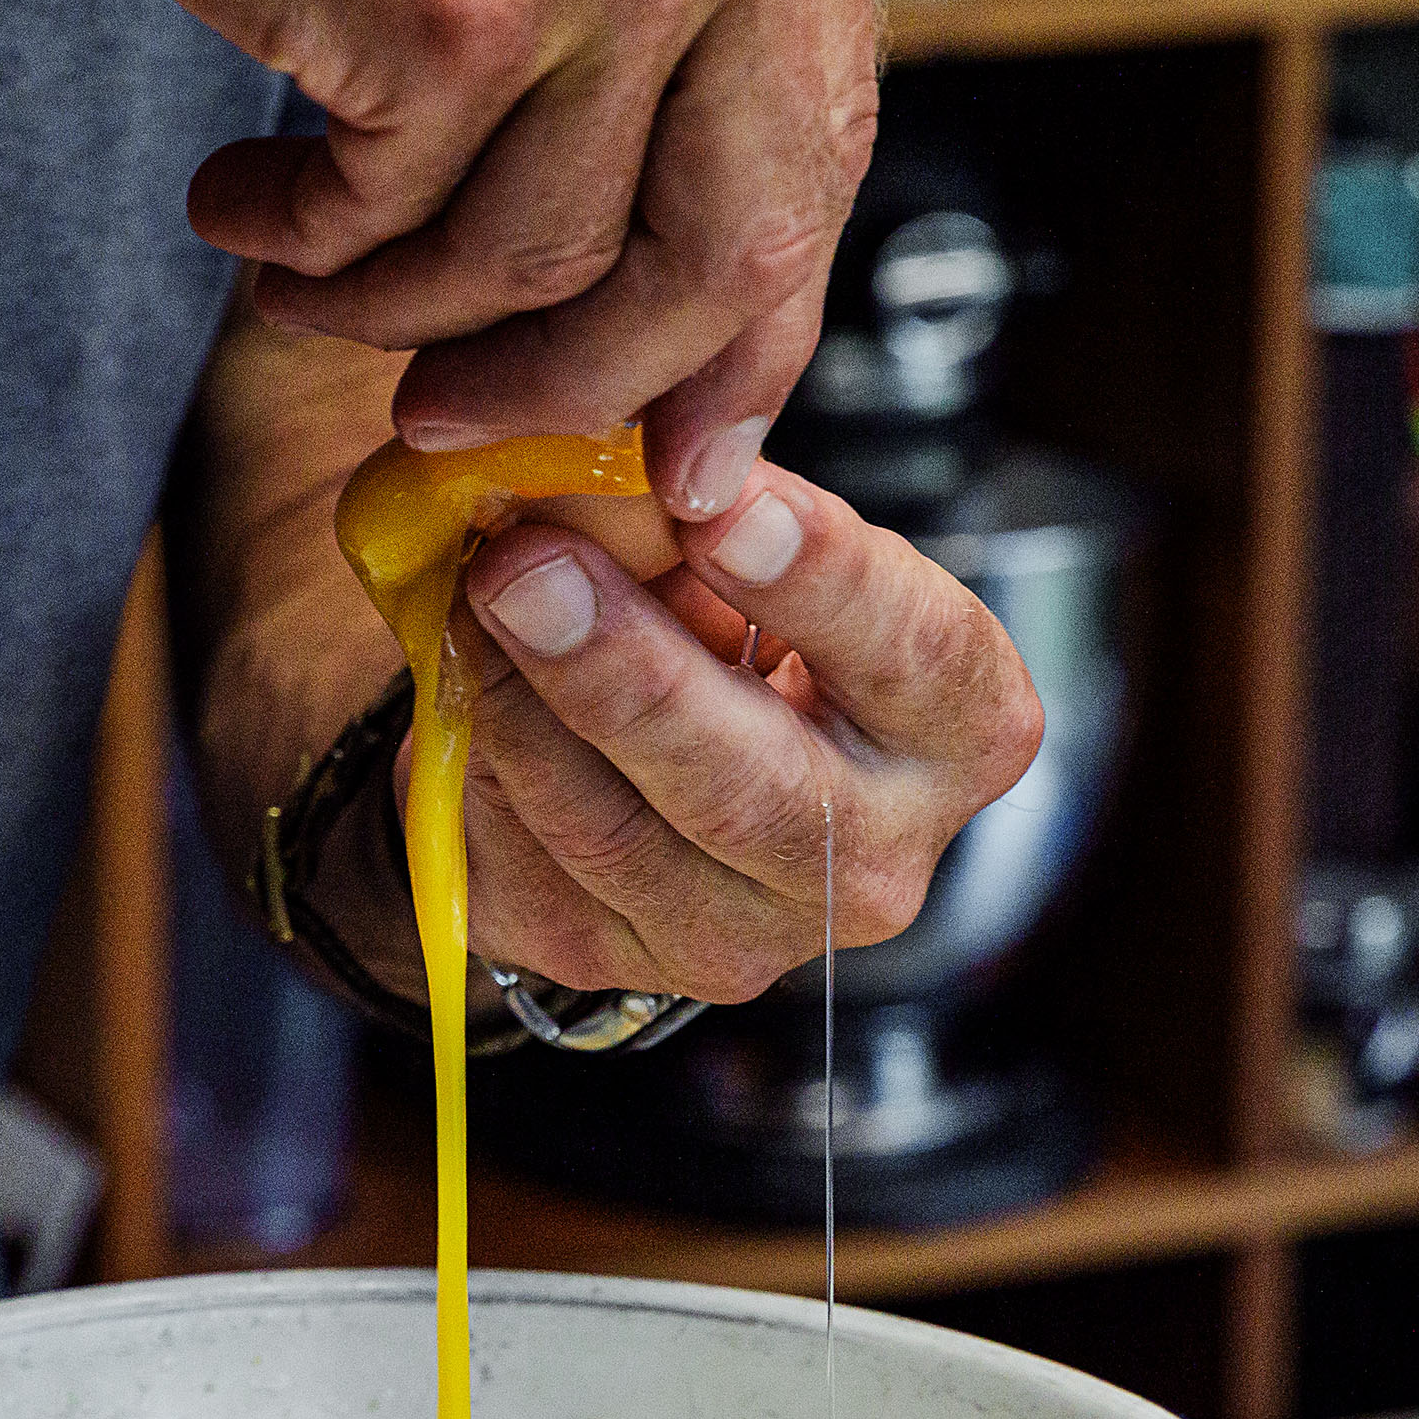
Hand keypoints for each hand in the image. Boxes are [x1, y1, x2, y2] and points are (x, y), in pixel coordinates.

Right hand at [64, 0, 888, 519]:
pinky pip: (393, 220)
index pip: (819, 152)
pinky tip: (243, 203)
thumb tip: (678, 295)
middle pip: (725, 250)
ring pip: (540, 262)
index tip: (686, 438)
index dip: (747, 331)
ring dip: (400, 308)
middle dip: (588, 382)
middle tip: (470, 418)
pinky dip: (303, 246)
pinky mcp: (457, 6)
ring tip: (300, 274)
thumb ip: (676, 15)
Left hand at [433, 462, 1042, 1005]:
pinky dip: (476, 755)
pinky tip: (461, 674)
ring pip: (614, 837)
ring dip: (517, 704)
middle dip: (625, 671)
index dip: (821, 580)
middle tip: (526, 565)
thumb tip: (625, 459)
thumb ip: (712, 498)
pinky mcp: (611, 960)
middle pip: (756, 791)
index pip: (922, 657)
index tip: (717, 505)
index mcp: (957, 728)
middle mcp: (874, 861)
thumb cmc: (723, 613)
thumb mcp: (742, 538)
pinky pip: (523, 862)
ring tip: (471, 592)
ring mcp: (740, 934)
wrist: (634, 741)